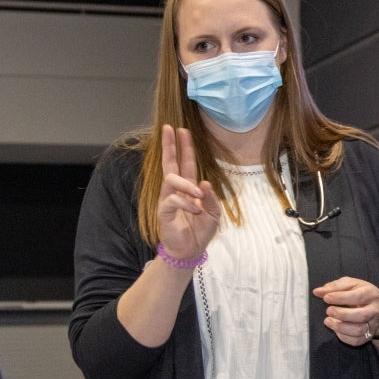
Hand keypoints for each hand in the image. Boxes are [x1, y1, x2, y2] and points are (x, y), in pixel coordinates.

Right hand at [157, 125, 219, 259]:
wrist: (190, 250)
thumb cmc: (200, 231)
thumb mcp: (214, 214)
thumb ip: (212, 198)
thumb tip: (205, 182)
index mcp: (189, 188)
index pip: (186, 164)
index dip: (185, 148)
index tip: (182, 130)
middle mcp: (176, 190)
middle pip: (170, 163)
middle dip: (170, 145)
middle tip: (169, 128)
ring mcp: (168, 199)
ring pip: (171, 179)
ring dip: (187, 184)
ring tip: (199, 195)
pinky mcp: (164, 211)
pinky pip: (172, 200)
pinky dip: (185, 202)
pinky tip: (194, 210)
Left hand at [313, 276, 378, 345]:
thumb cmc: (362, 293)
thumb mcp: (351, 284)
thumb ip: (335, 287)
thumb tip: (318, 291)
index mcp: (371, 294)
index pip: (357, 297)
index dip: (340, 298)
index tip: (326, 298)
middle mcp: (374, 310)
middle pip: (361, 315)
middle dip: (341, 314)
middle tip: (329, 310)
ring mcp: (372, 324)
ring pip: (359, 330)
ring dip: (340, 327)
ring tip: (328, 321)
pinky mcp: (368, 336)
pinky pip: (356, 340)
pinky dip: (343, 337)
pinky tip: (336, 329)